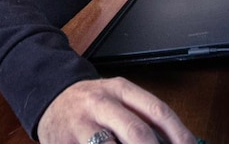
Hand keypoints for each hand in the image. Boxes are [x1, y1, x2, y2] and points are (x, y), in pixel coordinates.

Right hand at [37, 77, 195, 143]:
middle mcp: (100, 104)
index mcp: (120, 89)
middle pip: (136, 131)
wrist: (50, 97)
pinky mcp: (64, 143)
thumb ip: (143, 119)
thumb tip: (174, 143)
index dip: (179, 134)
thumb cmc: (92, 104)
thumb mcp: (118, 100)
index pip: (157, 111)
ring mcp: (80, 125)